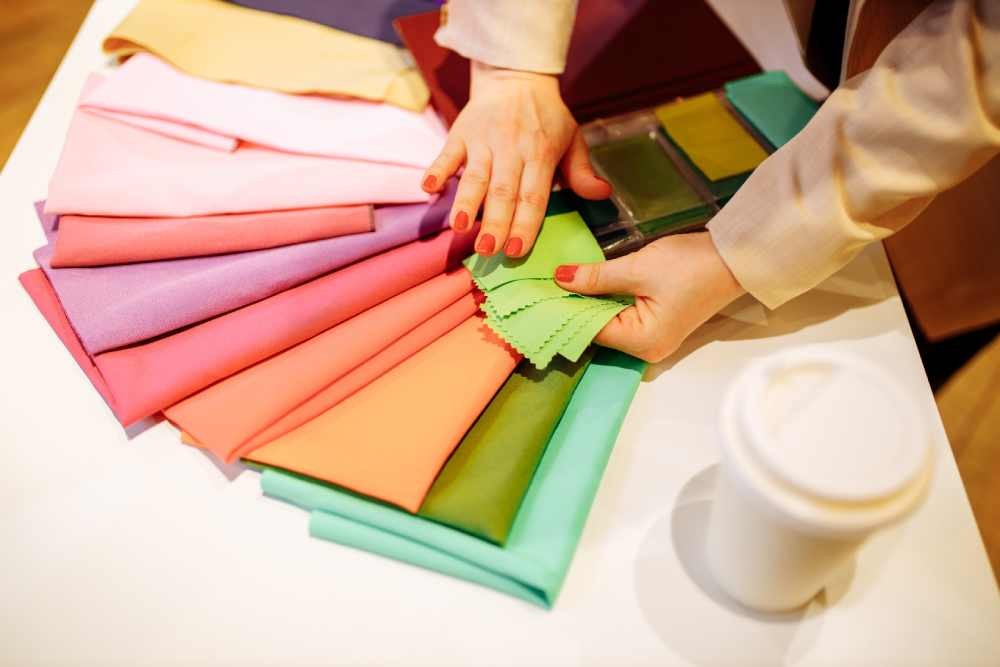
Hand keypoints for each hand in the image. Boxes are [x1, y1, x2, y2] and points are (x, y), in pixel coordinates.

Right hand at [421, 61, 610, 257]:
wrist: (516, 78)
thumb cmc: (546, 117)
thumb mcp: (571, 139)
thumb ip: (581, 171)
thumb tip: (602, 194)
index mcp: (540, 153)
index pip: (533, 195)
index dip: (525, 224)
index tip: (517, 250)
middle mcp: (512, 148)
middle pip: (502, 191)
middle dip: (494, 222)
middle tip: (488, 249)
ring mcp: (484, 140)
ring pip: (475, 176)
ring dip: (466, 202)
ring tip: (459, 227)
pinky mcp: (461, 132)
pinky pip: (447, 153)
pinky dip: (437, 170)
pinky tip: (430, 188)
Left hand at [554, 232, 745, 362]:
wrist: (735, 256)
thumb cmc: (690, 264)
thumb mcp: (637, 268)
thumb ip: (596, 278)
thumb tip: (559, 280)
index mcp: (642, 342)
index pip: (589, 330)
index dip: (563, 310)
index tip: (537, 294)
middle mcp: (646, 349)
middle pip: (597, 330)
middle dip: (573, 308)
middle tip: (541, 286)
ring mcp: (653, 339)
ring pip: (608, 322)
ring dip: (587, 303)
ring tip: (556, 284)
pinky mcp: (657, 324)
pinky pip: (622, 316)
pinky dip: (604, 301)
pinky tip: (585, 285)